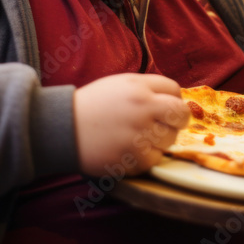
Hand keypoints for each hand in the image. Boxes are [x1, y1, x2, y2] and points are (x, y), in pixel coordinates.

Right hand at [73, 73, 189, 176]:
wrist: (63, 128)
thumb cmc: (92, 105)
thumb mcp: (119, 85)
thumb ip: (147, 89)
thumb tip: (175, 99)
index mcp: (139, 87)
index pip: (175, 90)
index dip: (174, 99)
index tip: (168, 107)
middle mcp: (143, 108)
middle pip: (181, 115)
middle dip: (176, 120)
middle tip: (164, 125)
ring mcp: (139, 134)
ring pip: (170, 139)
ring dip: (160, 140)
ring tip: (138, 137)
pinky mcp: (132, 158)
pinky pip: (155, 159)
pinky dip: (146, 157)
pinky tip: (129, 150)